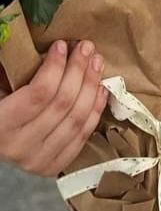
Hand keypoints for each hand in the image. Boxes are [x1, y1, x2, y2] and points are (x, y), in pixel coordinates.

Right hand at [0, 38, 107, 176]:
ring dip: (91, 86)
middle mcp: (20, 147)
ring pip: (76, 118)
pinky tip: (100, 88)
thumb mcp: (0, 88)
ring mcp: (39, 160)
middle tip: (87, 47)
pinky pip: (82, 135)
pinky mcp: (54, 165)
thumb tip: (51, 47)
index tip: (62, 44)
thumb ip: (15, 72)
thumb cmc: (0, 107)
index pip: (39, 93)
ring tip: (96, 62)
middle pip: (62, 103)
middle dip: (78, 70)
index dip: (55, 66)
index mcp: (1, 125)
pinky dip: (95, 109)